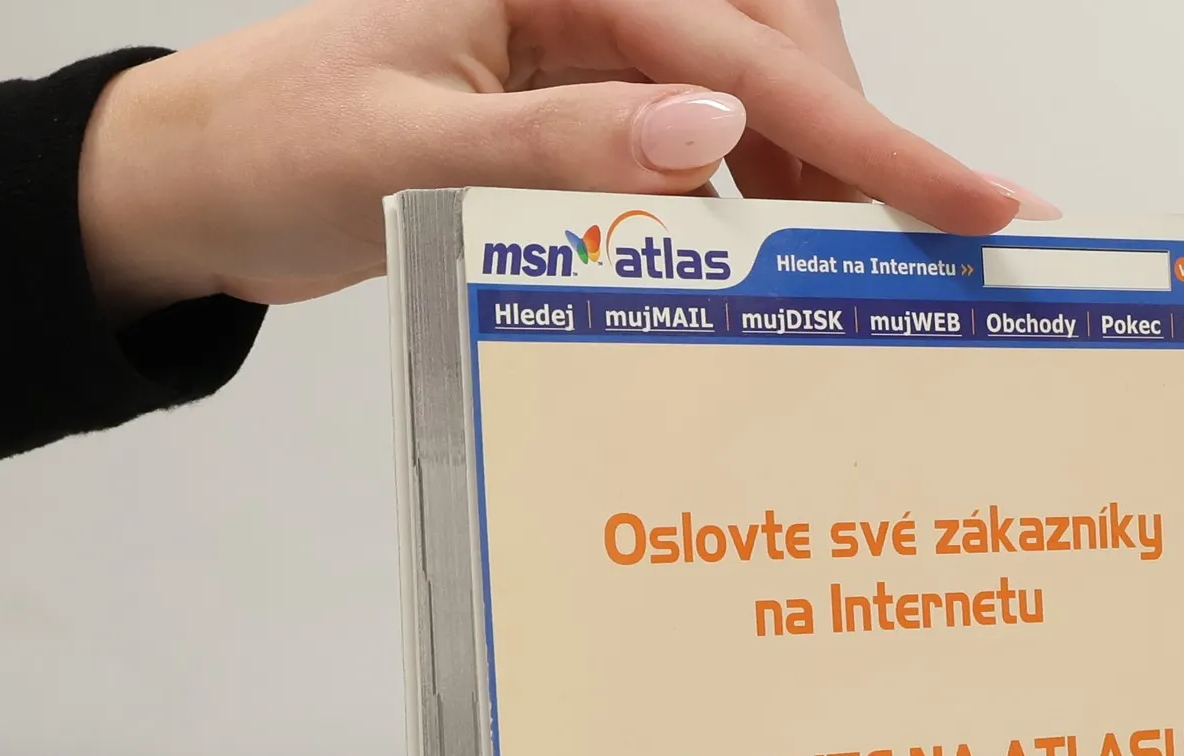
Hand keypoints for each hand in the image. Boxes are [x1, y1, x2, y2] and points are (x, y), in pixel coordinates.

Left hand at [78, 0, 1056, 317]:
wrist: (201, 181)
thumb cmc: (275, 147)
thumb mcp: (407, 151)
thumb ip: (560, 140)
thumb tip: (713, 128)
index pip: (750, 54)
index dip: (876, 137)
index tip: (983, 200)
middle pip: (779, 56)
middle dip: (857, 157)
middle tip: (928, 257)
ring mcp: (589, 49)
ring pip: (752, 101)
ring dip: (809, 189)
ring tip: (852, 277)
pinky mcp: (579, 104)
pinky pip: (699, 145)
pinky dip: (745, 206)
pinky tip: (762, 266)